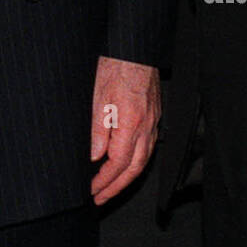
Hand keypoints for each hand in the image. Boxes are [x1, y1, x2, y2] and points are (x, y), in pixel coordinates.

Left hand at [89, 55, 160, 203]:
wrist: (134, 47)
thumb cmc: (115, 65)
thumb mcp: (97, 96)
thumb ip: (97, 130)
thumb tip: (94, 157)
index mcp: (131, 122)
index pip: (117, 163)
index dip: (104, 181)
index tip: (92, 190)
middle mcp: (146, 126)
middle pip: (134, 168)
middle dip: (117, 187)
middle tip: (101, 199)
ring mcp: (154, 121)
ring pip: (144, 159)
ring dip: (127, 178)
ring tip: (112, 188)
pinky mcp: (155, 115)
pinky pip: (148, 146)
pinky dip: (137, 161)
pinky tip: (127, 164)